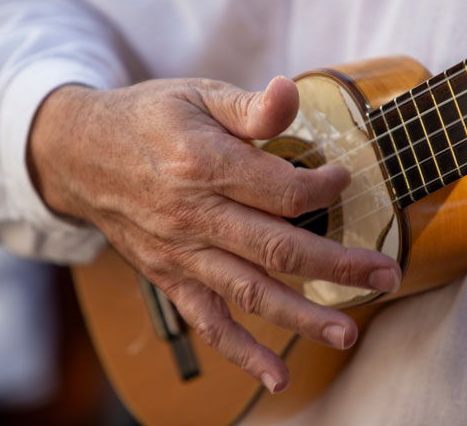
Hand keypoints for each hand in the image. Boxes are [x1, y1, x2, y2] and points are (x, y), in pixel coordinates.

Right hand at [28, 76, 400, 392]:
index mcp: (203, 164)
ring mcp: (180, 252)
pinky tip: (276, 374)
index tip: (343, 181)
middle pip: (279, 248)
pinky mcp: (169, 276)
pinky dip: (241, 352)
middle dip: (339, 264)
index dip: (324, 189)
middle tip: (386, 274)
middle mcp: (193, 216)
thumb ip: (248, 107)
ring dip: (303, 316)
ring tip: (347, 333)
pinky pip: (207, 321)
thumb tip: (289, 92)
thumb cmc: (146, 120)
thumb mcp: (196, 95)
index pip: (283, 190)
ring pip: (251, 292)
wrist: (80, 154)